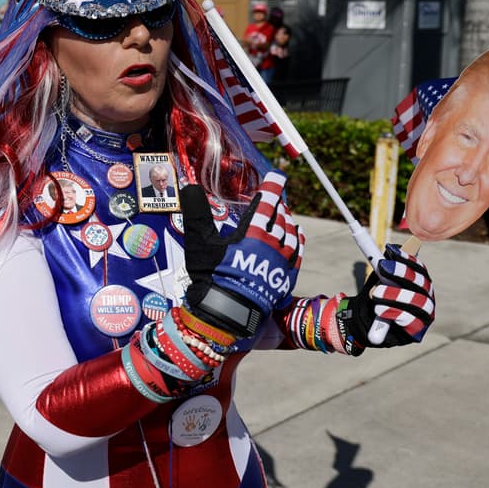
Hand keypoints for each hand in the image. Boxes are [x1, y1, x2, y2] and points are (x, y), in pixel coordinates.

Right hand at [181, 170, 303, 334]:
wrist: (227, 312)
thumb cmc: (212, 276)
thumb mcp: (199, 242)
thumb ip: (196, 212)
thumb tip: (190, 188)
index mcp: (251, 233)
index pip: (265, 203)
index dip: (272, 187)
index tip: (278, 175)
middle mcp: (271, 244)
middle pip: (280, 217)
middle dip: (278, 204)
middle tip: (276, 196)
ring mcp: (280, 262)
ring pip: (291, 235)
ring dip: (288, 222)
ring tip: (285, 215)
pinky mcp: (285, 278)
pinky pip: (297, 255)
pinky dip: (298, 242)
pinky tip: (297, 237)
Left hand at [341, 243, 434, 348]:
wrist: (364, 322)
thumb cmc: (376, 297)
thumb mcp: (378, 279)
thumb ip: (384, 267)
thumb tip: (388, 251)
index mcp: (420, 284)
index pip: (419, 269)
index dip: (407, 259)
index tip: (390, 251)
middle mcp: (426, 298)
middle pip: (422, 284)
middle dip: (402, 273)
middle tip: (382, 267)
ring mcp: (424, 315)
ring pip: (419, 302)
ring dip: (396, 295)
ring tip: (376, 294)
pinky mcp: (416, 331)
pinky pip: (412, 321)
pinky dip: (395, 313)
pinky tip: (380, 310)